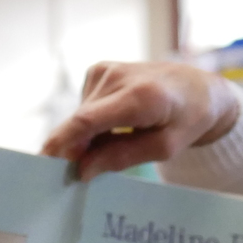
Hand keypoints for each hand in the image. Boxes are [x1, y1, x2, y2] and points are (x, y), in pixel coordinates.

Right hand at [41, 61, 241, 181]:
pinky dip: (93, 123)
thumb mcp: (163, 148)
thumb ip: (121, 157)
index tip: (42, 163)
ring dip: (88, 137)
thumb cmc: (187, 120)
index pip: (88, 120)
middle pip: (81, 122)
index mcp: (141, 96)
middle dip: (75, 150)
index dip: (62, 143)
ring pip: (81, 117)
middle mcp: (119, 76)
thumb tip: (81, 170)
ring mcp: (107, 69)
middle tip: (82, 174)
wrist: (200, 88)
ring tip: (120, 140)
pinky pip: (86, 107)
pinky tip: (116, 124)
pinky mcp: (100, 69)